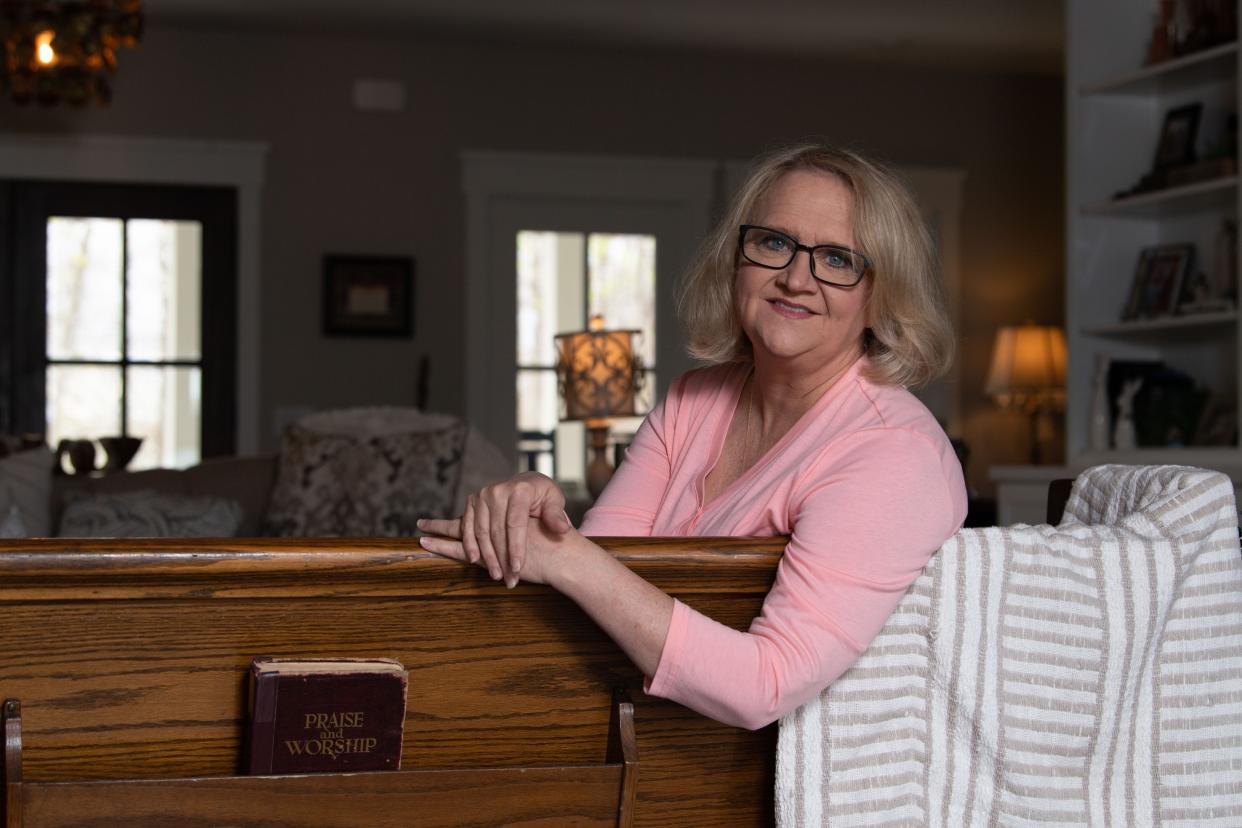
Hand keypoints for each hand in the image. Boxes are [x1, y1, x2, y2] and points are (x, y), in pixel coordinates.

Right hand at [417, 472, 572, 585]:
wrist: (526, 483)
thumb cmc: (542, 495)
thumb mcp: (555, 501)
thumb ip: (556, 516)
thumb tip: (562, 529)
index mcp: (520, 490)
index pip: (515, 524)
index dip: (516, 548)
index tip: (518, 568)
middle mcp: (498, 490)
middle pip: (497, 531)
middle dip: (503, 558)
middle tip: (510, 579)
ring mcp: (483, 495)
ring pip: (482, 532)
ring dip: (487, 556)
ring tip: (497, 575)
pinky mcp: (473, 501)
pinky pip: (468, 526)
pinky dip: (470, 544)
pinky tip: (475, 560)